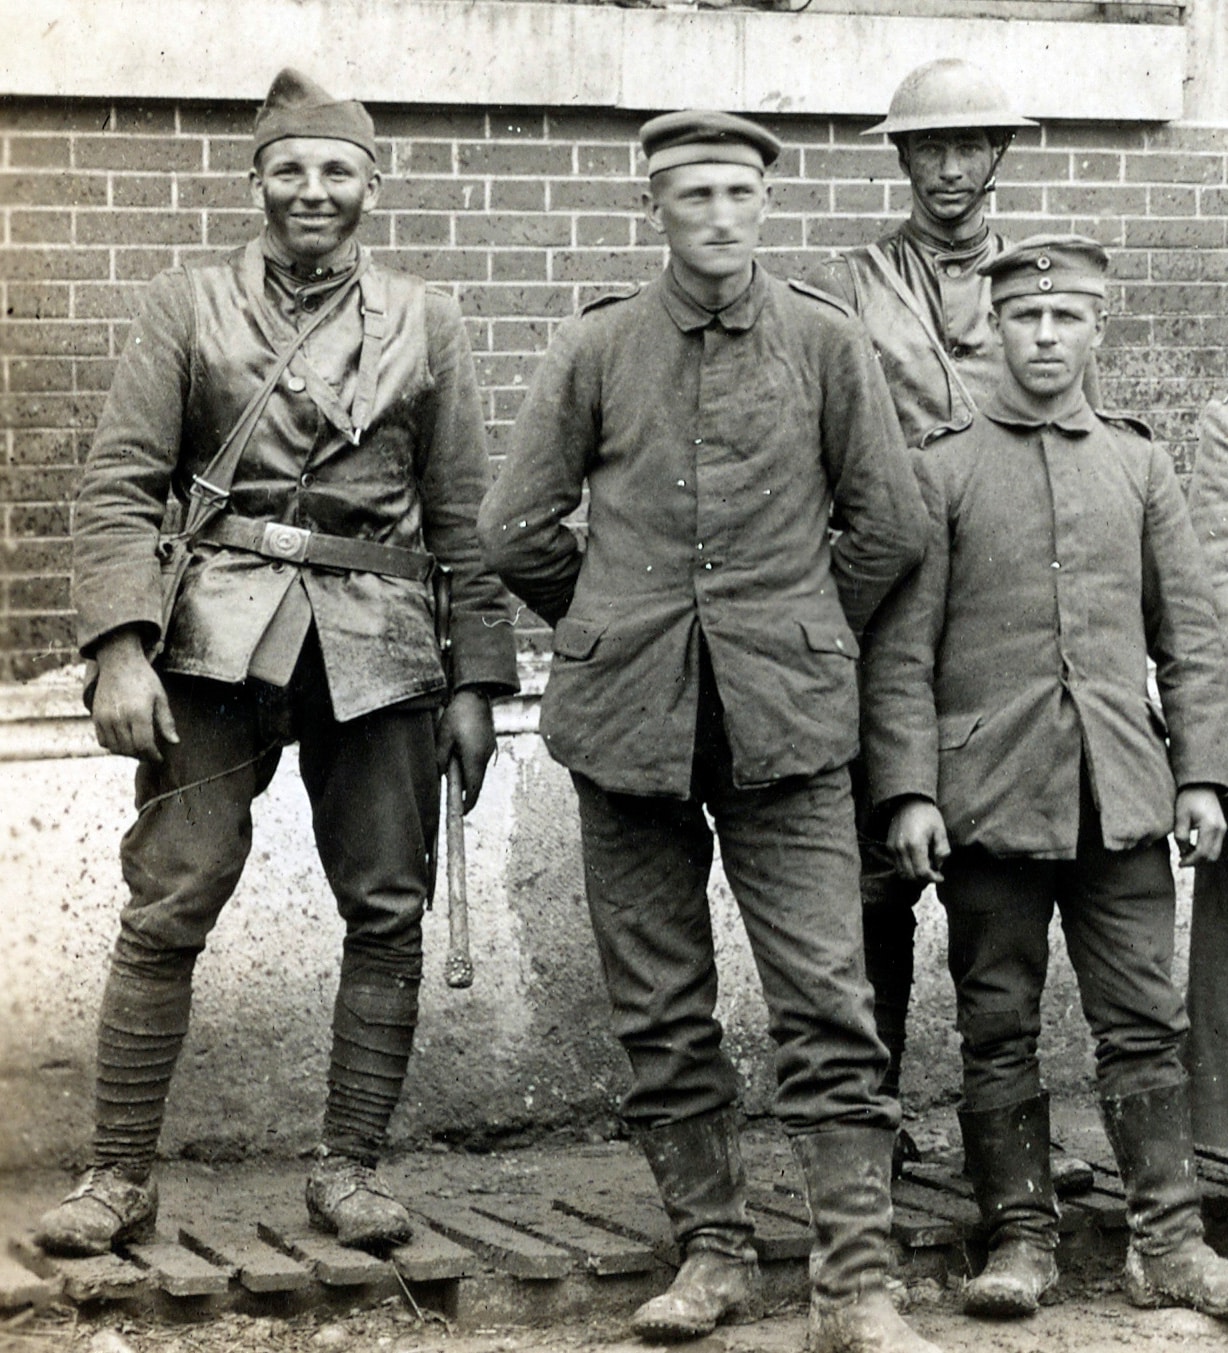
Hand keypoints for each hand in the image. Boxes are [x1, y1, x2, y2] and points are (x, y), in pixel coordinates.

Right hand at [90, 629, 178, 761]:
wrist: (119, 662)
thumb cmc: (144, 679)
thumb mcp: (160, 697)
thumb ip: (166, 721)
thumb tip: (174, 742)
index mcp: (138, 713)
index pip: (143, 745)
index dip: (152, 756)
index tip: (159, 758)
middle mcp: (119, 717)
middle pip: (129, 749)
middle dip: (141, 756)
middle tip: (150, 754)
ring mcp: (104, 718)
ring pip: (115, 748)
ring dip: (127, 752)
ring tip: (138, 749)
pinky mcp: (95, 716)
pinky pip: (102, 740)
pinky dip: (113, 745)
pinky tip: (124, 741)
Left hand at [436, 689, 495, 812]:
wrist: (476, 694)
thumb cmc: (458, 715)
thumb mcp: (443, 737)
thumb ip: (441, 758)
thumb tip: (440, 774)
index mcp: (474, 759)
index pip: (473, 789)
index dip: (468, 804)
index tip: (461, 812)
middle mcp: (485, 757)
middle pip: (477, 782)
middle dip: (466, 791)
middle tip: (455, 798)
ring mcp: (490, 750)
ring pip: (478, 770)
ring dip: (467, 775)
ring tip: (453, 767)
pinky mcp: (490, 743)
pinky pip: (481, 760)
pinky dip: (471, 764)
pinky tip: (460, 754)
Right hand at [887, 796, 950, 882]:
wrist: (909, 802)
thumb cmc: (927, 815)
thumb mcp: (940, 831)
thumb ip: (942, 851)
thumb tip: (938, 866)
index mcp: (915, 845)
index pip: (921, 872)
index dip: (932, 878)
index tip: (940, 877)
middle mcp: (900, 848)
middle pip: (910, 875)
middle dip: (924, 879)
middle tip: (934, 873)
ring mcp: (892, 848)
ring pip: (902, 873)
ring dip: (914, 875)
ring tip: (925, 868)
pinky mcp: (889, 846)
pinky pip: (896, 865)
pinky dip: (906, 869)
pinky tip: (916, 862)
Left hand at [1175, 785, 1225, 865]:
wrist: (1200, 786)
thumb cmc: (1188, 799)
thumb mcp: (1180, 816)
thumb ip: (1181, 835)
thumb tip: (1183, 851)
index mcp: (1211, 826)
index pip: (1203, 852)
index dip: (1191, 860)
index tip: (1179, 862)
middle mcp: (1221, 829)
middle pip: (1212, 856)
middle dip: (1197, 861)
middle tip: (1181, 860)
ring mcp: (1223, 829)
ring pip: (1215, 852)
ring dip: (1200, 856)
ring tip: (1184, 853)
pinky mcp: (1222, 828)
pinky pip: (1215, 845)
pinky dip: (1204, 849)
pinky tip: (1191, 846)